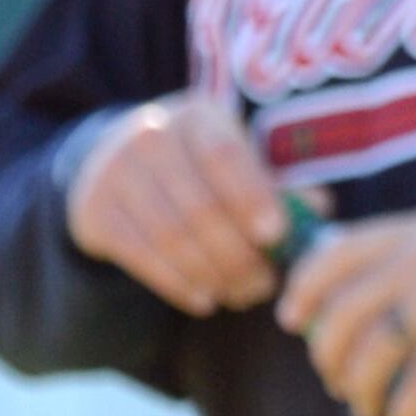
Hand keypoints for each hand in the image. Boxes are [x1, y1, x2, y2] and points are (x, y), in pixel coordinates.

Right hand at [64, 95, 289, 314]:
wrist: (114, 162)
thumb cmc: (200, 165)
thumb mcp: (238, 158)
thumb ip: (279, 183)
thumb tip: (319, 211)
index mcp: (197, 116)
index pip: (225, 156)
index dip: (252, 196)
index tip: (276, 235)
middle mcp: (151, 137)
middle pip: (200, 205)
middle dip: (238, 253)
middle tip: (266, 284)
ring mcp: (116, 175)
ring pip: (171, 236)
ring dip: (211, 273)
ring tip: (241, 295)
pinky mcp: (96, 213)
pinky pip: (141, 256)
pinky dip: (177, 283)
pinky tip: (205, 300)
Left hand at [274, 206, 415, 415]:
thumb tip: (363, 296)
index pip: (336, 252)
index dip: (304, 289)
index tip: (293, 320)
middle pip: (341, 315)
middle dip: (329, 361)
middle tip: (342, 387)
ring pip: (368, 356)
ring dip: (360, 396)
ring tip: (369, 415)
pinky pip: (414, 389)